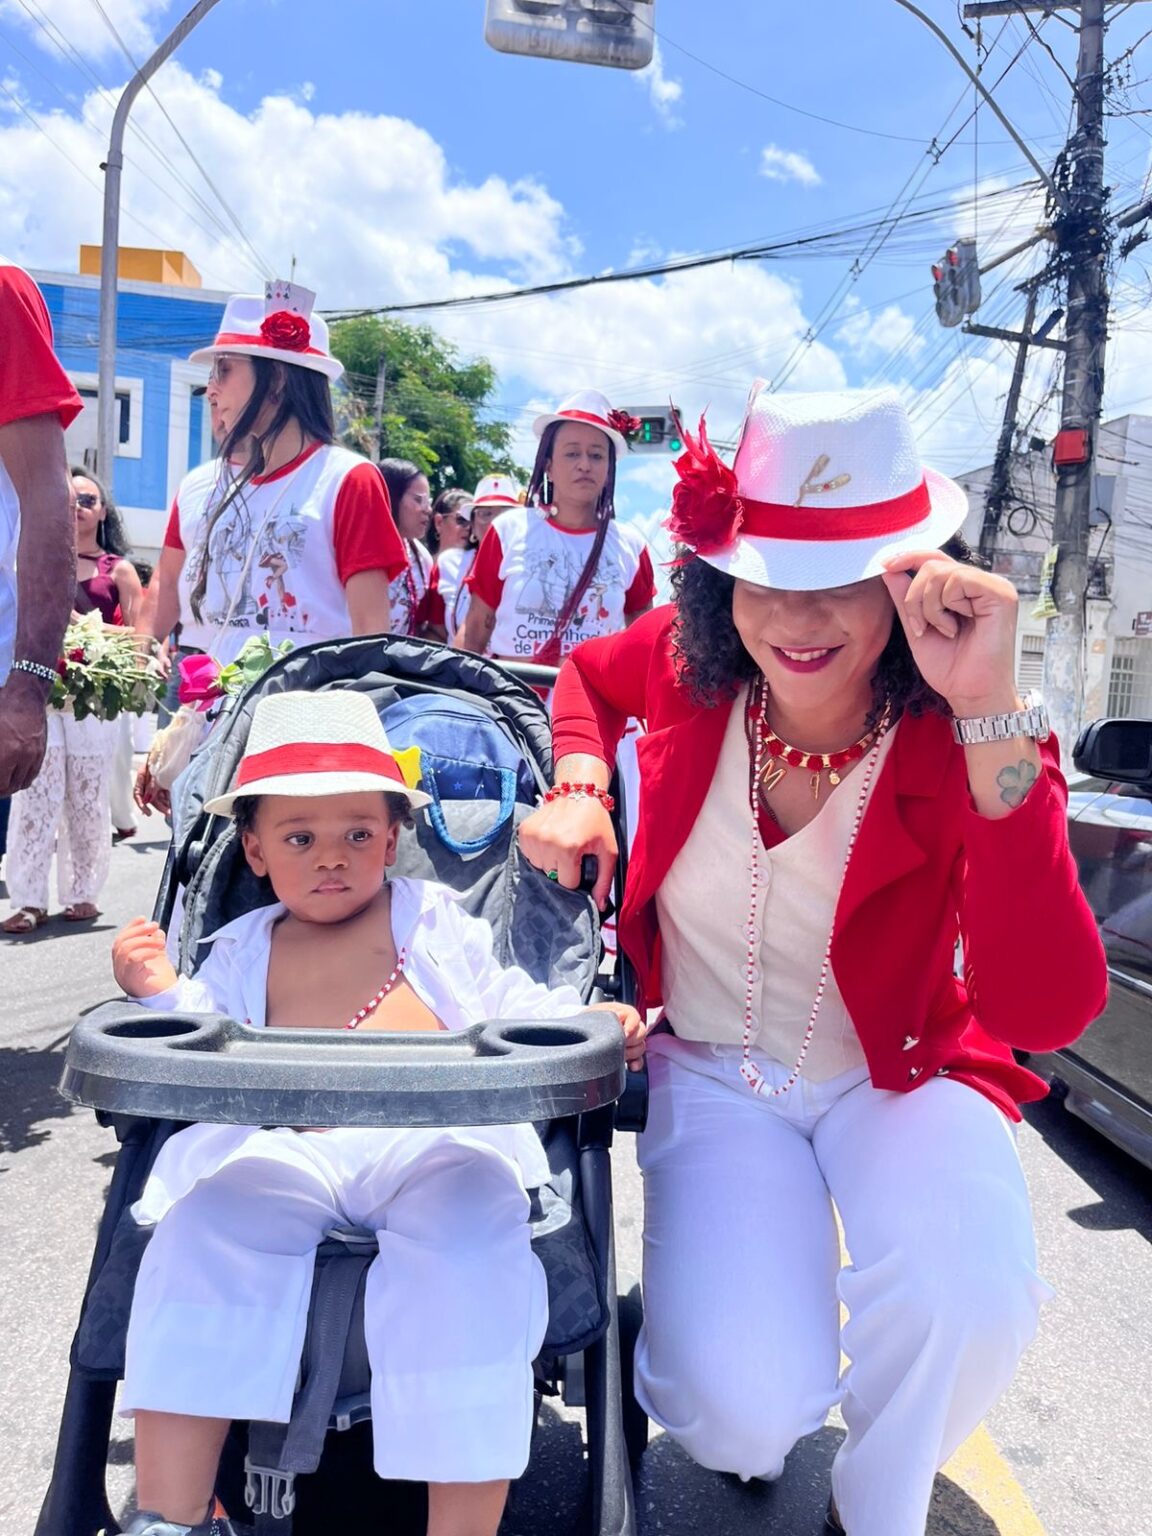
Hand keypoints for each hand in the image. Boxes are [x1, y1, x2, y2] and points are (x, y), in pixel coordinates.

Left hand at [0, 674, 48, 794]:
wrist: (26, 696)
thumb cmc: (2, 708)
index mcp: (5, 753)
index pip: (0, 784)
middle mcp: (20, 757)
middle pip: (10, 786)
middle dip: (2, 789)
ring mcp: (33, 755)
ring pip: (23, 782)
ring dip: (12, 785)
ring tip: (5, 783)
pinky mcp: (40, 751)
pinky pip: (33, 773)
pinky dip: (24, 778)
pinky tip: (16, 775)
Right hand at [113, 917, 177, 996]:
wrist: (170, 999)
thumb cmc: (162, 982)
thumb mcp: (158, 956)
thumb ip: (154, 943)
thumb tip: (155, 930)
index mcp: (123, 963)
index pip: (120, 941)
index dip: (130, 927)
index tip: (142, 918)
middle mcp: (119, 969)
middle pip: (120, 943)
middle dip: (138, 930)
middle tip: (153, 926)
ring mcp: (123, 976)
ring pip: (125, 949)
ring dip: (144, 940)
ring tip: (160, 941)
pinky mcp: (131, 980)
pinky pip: (133, 959)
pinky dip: (146, 951)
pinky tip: (157, 952)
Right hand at [134, 757, 170, 816]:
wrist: (166, 749)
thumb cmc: (157, 756)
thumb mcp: (153, 772)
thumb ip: (152, 785)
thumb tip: (150, 797)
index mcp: (141, 778)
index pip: (138, 794)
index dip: (141, 804)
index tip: (147, 812)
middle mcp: (147, 782)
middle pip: (151, 798)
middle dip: (159, 806)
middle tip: (167, 812)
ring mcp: (156, 782)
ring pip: (159, 797)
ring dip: (165, 803)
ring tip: (171, 808)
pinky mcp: (164, 782)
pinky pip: (165, 792)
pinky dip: (168, 797)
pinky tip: (173, 802)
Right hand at [519, 798, 617, 910]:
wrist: (579, 792)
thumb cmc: (596, 823)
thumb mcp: (608, 851)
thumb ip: (605, 881)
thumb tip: (600, 907)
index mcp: (568, 849)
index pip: (567, 883)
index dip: (576, 875)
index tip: (581, 861)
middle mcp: (547, 843)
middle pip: (552, 876)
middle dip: (563, 868)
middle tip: (572, 850)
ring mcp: (533, 836)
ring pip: (539, 867)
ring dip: (550, 861)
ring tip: (561, 845)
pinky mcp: (524, 831)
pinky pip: (529, 855)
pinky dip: (539, 852)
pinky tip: (550, 840)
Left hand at [589, 1001, 646, 1070]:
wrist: (576, 1033)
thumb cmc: (586, 1021)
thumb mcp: (593, 1014)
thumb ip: (606, 1015)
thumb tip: (618, 1020)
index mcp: (621, 1012)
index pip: (634, 1017)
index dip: (631, 1026)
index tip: (624, 1034)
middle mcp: (628, 1024)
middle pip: (641, 1032)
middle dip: (630, 1041)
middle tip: (618, 1045)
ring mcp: (630, 1040)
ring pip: (641, 1046)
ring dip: (631, 1052)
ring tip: (618, 1054)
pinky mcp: (629, 1053)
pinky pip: (639, 1059)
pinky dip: (636, 1063)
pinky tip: (630, 1066)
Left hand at [880, 552, 1020, 715]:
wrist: (969, 694)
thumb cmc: (949, 667)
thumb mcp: (917, 627)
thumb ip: (905, 599)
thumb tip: (889, 569)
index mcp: (965, 588)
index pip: (934, 558)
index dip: (908, 557)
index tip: (885, 564)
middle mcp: (981, 583)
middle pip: (931, 564)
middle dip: (914, 598)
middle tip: (921, 628)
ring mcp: (993, 586)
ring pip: (940, 571)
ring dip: (928, 606)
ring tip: (943, 630)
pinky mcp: (1001, 593)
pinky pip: (957, 580)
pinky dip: (945, 606)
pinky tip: (955, 627)